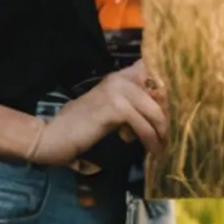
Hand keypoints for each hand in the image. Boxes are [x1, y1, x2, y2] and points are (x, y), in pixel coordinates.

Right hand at [36, 61, 168, 167]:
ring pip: (155, 112)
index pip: (153, 72)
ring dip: (161, 133)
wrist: (54, 135)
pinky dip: (150, 141)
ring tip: (160, 148)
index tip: (168, 114)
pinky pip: (144, 126)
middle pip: (160, 94)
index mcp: (120, 77)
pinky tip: (150, 150)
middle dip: (166, 118)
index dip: (165, 93)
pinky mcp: (116, 107)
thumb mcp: (110, 112)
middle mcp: (121, 78)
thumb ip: (131, 106)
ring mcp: (118, 91)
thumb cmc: (82, 127)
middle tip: (165, 138)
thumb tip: (160, 115)